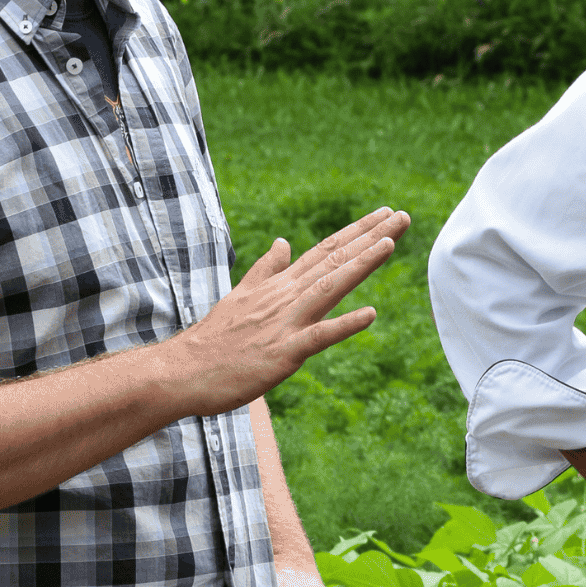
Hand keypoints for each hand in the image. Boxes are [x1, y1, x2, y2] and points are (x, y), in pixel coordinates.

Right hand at [167, 208, 409, 415]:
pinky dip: (344, 325)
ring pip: (329, 288)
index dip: (357, 232)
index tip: (385, 215)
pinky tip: (370, 315)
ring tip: (389, 244)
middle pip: (334, 260)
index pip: (325, 250)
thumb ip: (266, 269)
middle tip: (402, 216)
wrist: (183, 371)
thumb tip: (283, 242)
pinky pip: (319, 336)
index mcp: (280, 286)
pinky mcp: (283, 353)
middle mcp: (286, 297)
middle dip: (370, 237)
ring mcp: (285, 323)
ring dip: (360, 265)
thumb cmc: (214, 339)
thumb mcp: (242, 296)